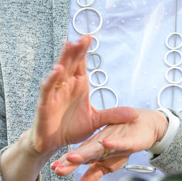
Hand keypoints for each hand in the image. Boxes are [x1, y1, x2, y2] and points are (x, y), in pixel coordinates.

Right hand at [27, 36, 138, 157]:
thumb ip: (113, 115)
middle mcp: (66, 85)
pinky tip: (57, 70)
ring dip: (64, 58)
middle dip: (76, 49)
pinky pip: (47, 88)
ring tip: (70, 44)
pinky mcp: (45, 103)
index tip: (89, 36)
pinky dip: (51, 79)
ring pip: (59, 71)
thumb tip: (136, 113)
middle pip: (71, 63)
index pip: (81, 63)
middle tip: (84, 36)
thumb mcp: (96, 121)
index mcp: (78, 85)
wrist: (53, 143)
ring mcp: (54, 93)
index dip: (84, 50)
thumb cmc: (71, 128)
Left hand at [51, 108, 168, 180]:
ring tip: (73, 157)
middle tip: (58, 168)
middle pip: (84, 153)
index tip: (54, 169)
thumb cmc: (121, 145)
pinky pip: (120, 142)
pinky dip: (113, 144)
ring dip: (86, 152)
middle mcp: (100, 145)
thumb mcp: (106, 166)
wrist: (143, 126)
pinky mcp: (128, 139)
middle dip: (71, 161)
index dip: (66, 163)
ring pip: (98, 147)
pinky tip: (106, 144)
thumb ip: (90, 178)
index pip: (77, 158)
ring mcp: (113, 140)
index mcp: (93, 150)